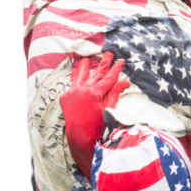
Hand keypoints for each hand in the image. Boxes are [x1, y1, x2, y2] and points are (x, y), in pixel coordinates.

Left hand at [59, 52, 129, 179]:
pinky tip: (76, 71)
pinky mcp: (65, 97)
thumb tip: (124, 82)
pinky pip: (71, 84)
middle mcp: (82, 89)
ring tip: (87, 59)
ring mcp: (72, 92)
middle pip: (96, 73)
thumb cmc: (98, 125)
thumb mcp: (109, 109)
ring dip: (85, 66)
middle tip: (109, 54)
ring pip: (81, 74)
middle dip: (104, 63)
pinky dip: (74, 77)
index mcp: (95, 92)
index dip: (115, 70)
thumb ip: (115, 93)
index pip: (109, 78)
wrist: (80, 136)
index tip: (120, 62)